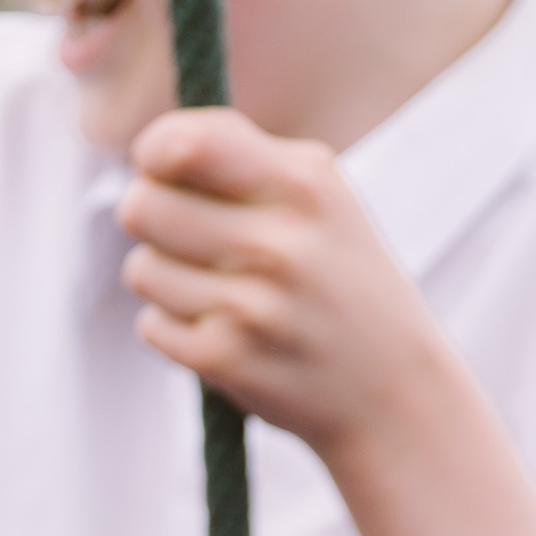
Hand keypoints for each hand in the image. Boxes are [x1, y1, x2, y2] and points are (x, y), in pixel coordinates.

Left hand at [116, 108, 458, 467]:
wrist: (394, 393)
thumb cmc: (341, 281)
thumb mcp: (321, 198)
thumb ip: (242, 157)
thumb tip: (150, 153)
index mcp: (302, 184)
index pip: (182, 143)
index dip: (154, 155)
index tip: (160, 172)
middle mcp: (278, 242)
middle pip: (141, 206)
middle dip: (152, 221)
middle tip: (189, 239)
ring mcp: (251, 306)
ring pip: (141, 269)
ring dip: (166, 282)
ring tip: (221, 294)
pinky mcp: (228, 360)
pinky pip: (152, 326)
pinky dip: (175, 331)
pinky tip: (224, 335)